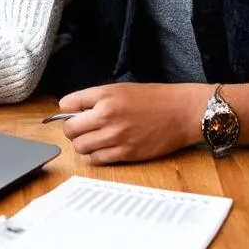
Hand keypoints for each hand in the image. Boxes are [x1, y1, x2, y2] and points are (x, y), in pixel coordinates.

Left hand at [58, 83, 208, 163]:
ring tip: (94, 138)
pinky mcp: (126, 153)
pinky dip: (96, 155)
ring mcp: (116, 137)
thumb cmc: (153, 98)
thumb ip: (94, 98)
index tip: (71, 113)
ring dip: (83, 144)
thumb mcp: (120, 89)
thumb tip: (69, 108)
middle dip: (72, 130)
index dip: (67, 111)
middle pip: (70, 130)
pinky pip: (97, 159)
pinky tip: (105, 148)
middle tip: (82, 128)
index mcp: (104, 97)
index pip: (67, 105)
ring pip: (81, 147)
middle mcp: (107, 116)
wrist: (181, 112)